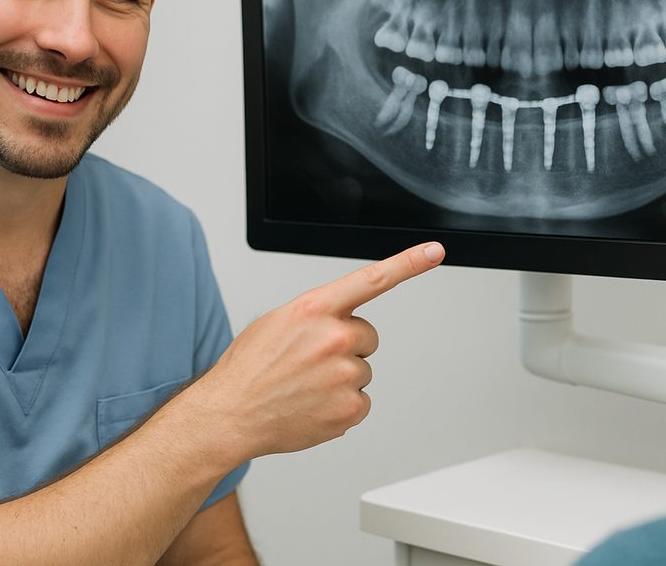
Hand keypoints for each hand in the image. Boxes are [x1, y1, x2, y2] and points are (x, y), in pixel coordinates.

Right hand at [191, 242, 444, 459]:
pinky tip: (313, 405)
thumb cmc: (249, 368)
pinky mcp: (349, 408)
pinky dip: (341, 406)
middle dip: (347, 347)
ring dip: (341, 378)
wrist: (231, 414)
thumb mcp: (276, 322)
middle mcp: (334, 337)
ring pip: (362, 370)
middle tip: (312, 361)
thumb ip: (316, 315)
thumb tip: (338, 321)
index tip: (434, 251)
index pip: (372, 279)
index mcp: (314, 308)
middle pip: (367, 336)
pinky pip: (361, 402)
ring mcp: (344, 374)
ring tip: (305, 386)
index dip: (408, 263)